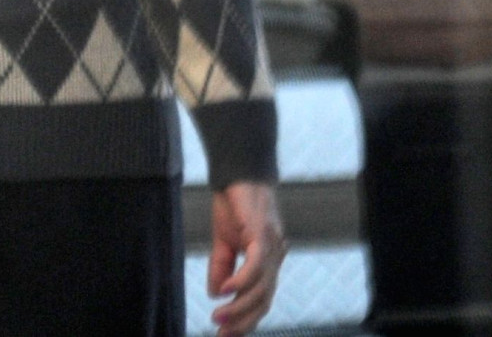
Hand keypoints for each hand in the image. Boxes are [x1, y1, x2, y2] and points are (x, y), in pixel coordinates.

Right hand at [207, 181, 285, 336]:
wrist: (238, 171)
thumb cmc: (234, 204)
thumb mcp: (224, 241)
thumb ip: (222, 267)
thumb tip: (215, 293)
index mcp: (269, 260)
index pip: (262, 299)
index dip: (245, 321)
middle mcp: (276, 255)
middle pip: (265, 299)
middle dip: (243, 321)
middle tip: (221, 335)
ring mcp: (272, 244)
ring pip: (261, 287)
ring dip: (238, 307)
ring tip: (217, 317)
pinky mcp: (263, 232)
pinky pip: (256, 265)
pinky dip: (240, 281)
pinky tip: (224, 292)